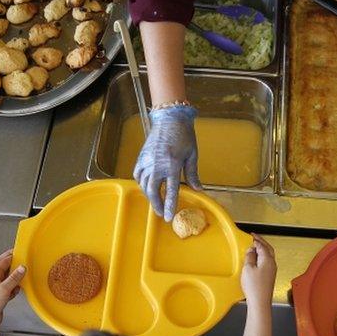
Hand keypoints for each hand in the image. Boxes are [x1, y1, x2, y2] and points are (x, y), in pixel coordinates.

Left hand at [0, 250, 24, 329]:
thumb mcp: (4, 289)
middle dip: (13, 263)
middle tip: (22, 259)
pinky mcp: (0, 295)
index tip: (19, 251)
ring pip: (8, 277)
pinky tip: (17, 290)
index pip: (3, 261)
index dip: (11, 255)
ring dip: (15, 277)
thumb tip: (22, 267)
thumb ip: (14, 278)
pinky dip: (14, 287)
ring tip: (23, 276)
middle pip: (4, 267)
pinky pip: (9, 287)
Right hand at [134, 104, 199, 221]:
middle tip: (161, 213)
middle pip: (153, 191)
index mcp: (172, 165)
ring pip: (144, 184)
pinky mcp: (141, 156)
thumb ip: (193, 174)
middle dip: (157, 204)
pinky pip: (138, 174)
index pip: (171, 191)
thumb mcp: (192, 155)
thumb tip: (198, 189)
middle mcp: (157, 164)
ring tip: (155, 201)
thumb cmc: (184, 135)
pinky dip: (141, 183)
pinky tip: (147, 187)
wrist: (170, 118)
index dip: (169, 206)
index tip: (168, 217)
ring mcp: (147, 160)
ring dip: (149, 195)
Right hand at [241, 234, 276, 307]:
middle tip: (255, 238)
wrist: (260, 302)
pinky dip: (261, 257)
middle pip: (268, 249)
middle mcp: (272, 264)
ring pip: (268, 255)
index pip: (262, 245)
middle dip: (261, 242)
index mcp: (267, 259)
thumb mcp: (248, 268)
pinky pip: (266, 262)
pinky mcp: (269, 277)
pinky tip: (255, 260)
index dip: (256, 240)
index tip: (252, 236)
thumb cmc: (255, 287)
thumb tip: (251, 250)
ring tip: (254, 248)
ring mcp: (272, 271)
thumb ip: (249, 257)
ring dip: (262, 250)